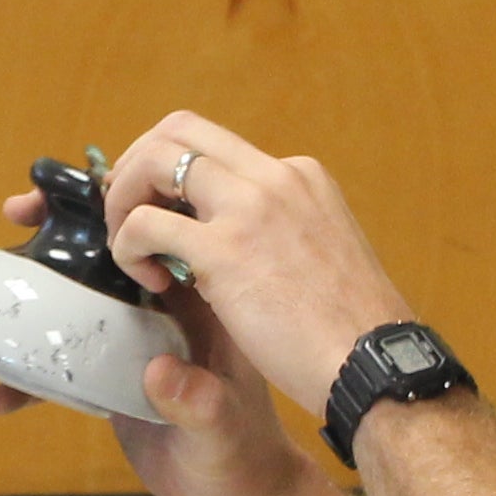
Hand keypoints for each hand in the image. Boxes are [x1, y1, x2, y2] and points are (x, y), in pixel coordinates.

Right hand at [0, 178, 312, 495]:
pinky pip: (63, 357)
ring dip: (37, 284)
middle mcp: (168, 307)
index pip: (163, 226)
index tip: (72, 198)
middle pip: (113, 245)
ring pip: (82, 292)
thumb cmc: (245, 457)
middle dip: (64, 224)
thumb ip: (198, 403)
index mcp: (204, 297)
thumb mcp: (224, 430)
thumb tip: (160, 374)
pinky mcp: (113, 372)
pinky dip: (28, 372)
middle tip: (17, 213)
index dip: (119, 200)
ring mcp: (138, 337)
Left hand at [92, 114, 413, 415]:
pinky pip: (145, 224)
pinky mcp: (226, 249)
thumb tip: (238, 239)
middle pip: (179, 130)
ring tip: (127, 247)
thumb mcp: (322, 254)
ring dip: (124, 199)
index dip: (173, 173)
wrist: (372, 365)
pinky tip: (150, 281)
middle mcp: (276, 177)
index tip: (157, 206)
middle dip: (136, 164)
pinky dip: (129, 246)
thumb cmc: (348, 332)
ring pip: (155, 160)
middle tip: (123, 213)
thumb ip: (280, 234)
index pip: (217, 146)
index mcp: (300, 176)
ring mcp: (252, 207)